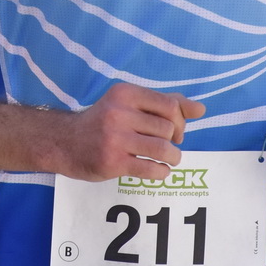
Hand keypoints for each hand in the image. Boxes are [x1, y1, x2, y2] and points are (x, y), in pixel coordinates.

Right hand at [54, 82, 206, 182]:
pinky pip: (151, 168)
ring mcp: (115, 138)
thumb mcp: (129, 104)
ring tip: (168, 160)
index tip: (174, 132)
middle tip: (166, 147)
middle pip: (168, 129)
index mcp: (125, 93)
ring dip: (173, 158)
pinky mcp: (112, 161)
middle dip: (174, 141)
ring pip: (164, 149)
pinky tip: (157, 171)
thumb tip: (201, 109)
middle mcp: (119, 112)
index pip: (170, 105)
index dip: (180, 121)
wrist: (64, 142)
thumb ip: (165, 103)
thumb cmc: (103, 122)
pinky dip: (161, 172)